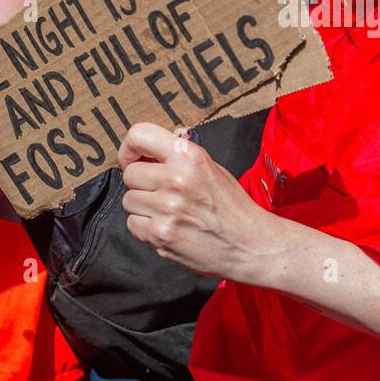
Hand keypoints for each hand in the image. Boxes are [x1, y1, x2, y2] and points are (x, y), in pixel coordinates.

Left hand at [119, 122, 276, 283]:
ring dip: (144, 207)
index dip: (130, 149)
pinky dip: (146, 228)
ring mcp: (166, 207)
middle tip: (162, 193)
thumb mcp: (211, 168)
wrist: (250, 245)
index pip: (139, 135)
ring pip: (129, 200)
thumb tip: (146, 150)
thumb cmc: (232, 208)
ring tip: (170, 213)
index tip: (132, 159)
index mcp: (189, 156)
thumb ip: (178, 157)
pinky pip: (133, 224)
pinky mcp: (160, 234)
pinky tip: (169, 228)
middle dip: (141, 184)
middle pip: (130, 174)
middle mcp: (176, 178)